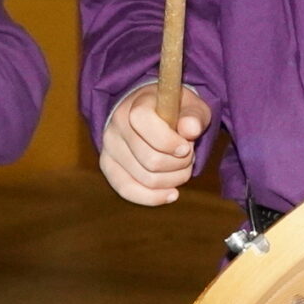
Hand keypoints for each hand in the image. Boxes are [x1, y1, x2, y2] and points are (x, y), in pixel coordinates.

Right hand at [101, 84, 212, 205]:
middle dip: (179, 164)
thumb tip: (191, 130)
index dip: (169, 140)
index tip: (186, 146)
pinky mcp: (108, 166)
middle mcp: (116, 127)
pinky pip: (127, 189)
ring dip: (173, 179)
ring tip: (181, 167)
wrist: (151, 114)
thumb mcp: (191, 106)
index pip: (144, 122)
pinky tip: (172, 194)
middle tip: (189, 156)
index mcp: (135, 106)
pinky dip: (153, 197)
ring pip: (145, 178)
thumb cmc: (175, 111)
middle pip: (151, 160)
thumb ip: (194, 116)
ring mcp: (109, 148)